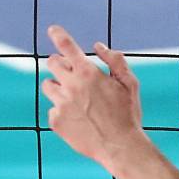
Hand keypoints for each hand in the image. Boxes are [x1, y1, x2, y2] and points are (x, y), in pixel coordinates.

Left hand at [42, 26, 148, 172]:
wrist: (121, 148)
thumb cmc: (127, 115)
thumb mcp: (129, 85)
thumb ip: (115, 61)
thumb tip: (98, 46)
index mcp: (87, 73)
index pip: (67, 46)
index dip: (58, 35)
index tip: (53, 29)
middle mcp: (70, 85)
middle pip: (53, 63)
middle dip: (61, 65)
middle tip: (73, 74)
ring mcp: (61, 103)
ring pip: (48, 85)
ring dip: (59, 88)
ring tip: (76, 100)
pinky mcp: (55, 120)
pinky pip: (53, 109)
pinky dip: (62, 112)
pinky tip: (78, 120)